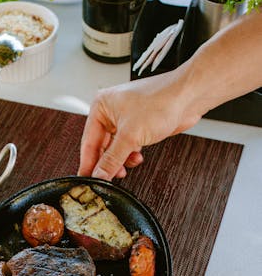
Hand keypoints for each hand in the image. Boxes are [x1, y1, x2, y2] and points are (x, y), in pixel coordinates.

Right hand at [78, 73, 194, 179]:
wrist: (189, 96)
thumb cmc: (161, 101)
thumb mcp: (131, 136)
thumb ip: (112, 159)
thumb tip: (99, 175)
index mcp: (101, 106)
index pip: (88, 141)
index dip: (88, 163)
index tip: (86, 180)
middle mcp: (110, 111)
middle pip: (101, 146)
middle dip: (108, 162)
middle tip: (108, 179)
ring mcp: (124, 118)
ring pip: (115, 147)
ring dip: (121, 159)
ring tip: (127, 166)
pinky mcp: (138, 125)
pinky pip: (127, 145)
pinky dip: (131, 154)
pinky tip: (138, 156)